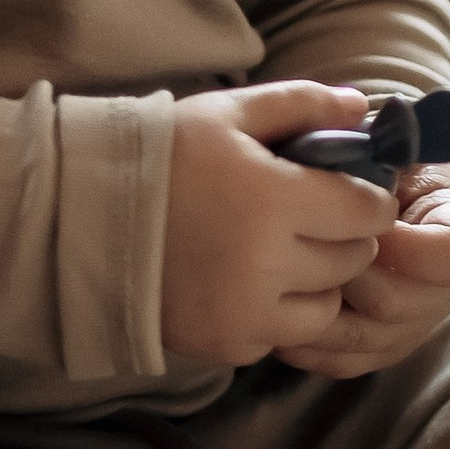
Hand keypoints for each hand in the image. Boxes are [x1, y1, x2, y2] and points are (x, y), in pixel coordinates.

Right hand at [160, 83, 396, 367]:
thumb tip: (361, 107)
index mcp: (275, 199)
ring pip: (326, 307)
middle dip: (345, 237)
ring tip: (282, 253)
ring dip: (318, 282)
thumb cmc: (159, 154)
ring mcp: (246, 313)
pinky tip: (244, 281)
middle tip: (314, 218)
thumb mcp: (227, 113)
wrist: (82, 216)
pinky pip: (280, 336)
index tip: (350, 191)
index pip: (367, 213)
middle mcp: (268, 264)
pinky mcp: (224, 345)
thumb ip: (301, 103)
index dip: (368, 199)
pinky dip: (275, 314)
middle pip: (352, 260)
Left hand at [275, 159, 449, 376]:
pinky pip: (330, 359)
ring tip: (273, 266)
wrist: (391, 216)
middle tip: (297, 233)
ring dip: (309, 301)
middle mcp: (438, 298)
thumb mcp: (398, 149)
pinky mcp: (368, 355)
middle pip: (389, 301)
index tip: (362, 210)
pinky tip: (267, 300)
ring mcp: (403, 333)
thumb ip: (388, 139)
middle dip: (338, 265)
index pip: (448, 257)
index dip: (399, 236)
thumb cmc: (388, 175)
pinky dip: (295, 335)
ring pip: (353, 336)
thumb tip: (360, 120)